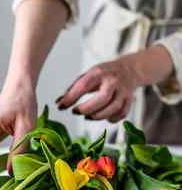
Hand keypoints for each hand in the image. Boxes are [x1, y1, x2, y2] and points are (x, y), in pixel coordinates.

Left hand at [55, 46, 172, 121]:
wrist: (129, 70)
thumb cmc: (103, 74)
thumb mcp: (87, 75)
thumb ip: (73, 89)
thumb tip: (59, 103)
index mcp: (99, 72)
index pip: (84, 85)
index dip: (71, 98)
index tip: (62, 106)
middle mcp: (113, 81)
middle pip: (102, 98)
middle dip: (87, 108)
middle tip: (76, 111)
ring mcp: (123, 91)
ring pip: (113, 108)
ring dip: (98, 116)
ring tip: (88, 116)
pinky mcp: (130, 100)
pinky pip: (122, 113)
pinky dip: (111, 119)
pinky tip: (103, 117)